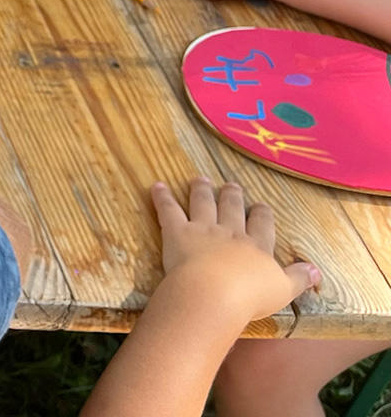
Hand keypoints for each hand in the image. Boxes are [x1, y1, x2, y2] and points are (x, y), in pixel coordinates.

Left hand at [152, 178, 318, 325]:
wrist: (215, 294)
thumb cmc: (251, 297)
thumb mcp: (283, 291)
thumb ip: (299, 279)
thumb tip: (317, 270)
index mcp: (257, 247)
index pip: (262, 226)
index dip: (261, 215)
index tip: (260, 206)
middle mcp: (232, 233)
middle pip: (232, 209)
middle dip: (232, 196)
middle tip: (231, 185)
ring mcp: (204, 229)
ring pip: (203, 204)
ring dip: (201, 190)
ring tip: (200, 179)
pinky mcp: (178, 232)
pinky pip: (169, 210)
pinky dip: (162, 197)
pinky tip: (157, 186)